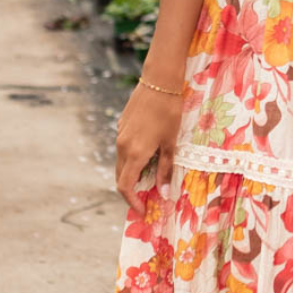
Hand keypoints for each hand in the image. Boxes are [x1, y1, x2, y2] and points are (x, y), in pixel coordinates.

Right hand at [115, 75, 183, 216]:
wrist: (159, 82)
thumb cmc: (169, 112)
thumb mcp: (171, 143)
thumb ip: (165, 169)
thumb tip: (164, 194)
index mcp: (135, 153)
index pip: (125, 186)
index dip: (132, 202)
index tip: (143, 210)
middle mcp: (122, 146)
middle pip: (120, 177)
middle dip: (131, 192)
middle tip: (147, 199)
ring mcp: (120, 135)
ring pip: (121, 163)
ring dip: (132, 175)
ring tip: (150, 180)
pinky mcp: (122, 126)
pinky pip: (123, 149)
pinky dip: (132, 160)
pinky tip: (147, 157)